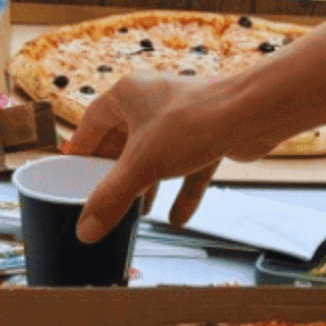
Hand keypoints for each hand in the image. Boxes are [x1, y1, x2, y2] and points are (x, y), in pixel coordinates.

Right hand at [65, 74, 266, 241]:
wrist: (253, 114)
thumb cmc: (195, 122)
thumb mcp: (142, 166)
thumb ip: (112, 199)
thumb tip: (85, 231)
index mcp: (128, 94)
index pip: (93, 123)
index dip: (82, 150)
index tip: (72, 174)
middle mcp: (154, 100)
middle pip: (125, 141)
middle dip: (117, 173)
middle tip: (104, 198)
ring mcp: (183, 117)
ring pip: (158, 155)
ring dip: (150, 185)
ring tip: (139, 212)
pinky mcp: (209, 134)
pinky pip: (189, 166)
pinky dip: (182, 191)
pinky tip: (178, 218)